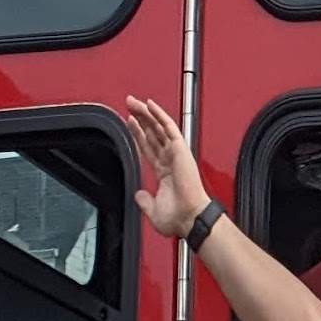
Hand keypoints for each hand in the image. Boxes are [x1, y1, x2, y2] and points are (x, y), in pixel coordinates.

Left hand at [124, 95, 208, 240]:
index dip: (139, 134)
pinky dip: (159, 114)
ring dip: (146, 113)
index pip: (149, 147)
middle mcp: (171, 160)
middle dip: (140, 118)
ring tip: (134, 102)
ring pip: (158, 126)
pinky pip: (168, 126)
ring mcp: (176, 153)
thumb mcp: (154, 211)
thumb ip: (145, 201)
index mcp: (166, 173)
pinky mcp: (180, 149)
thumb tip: (139, 195)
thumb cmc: (180, 218)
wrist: (190, 218)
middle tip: (130, 106)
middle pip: (152, 133)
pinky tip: (149, 105)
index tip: (131, 123)